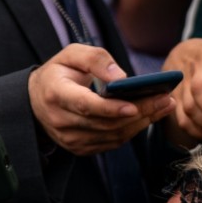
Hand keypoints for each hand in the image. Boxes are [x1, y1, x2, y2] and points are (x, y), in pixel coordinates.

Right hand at [28, 44, 174, 155]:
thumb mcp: (71, 54)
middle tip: (165, 99)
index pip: (86, 106)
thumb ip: (95, 59)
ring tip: (163, 106)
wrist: (36, 100)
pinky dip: (132, 130)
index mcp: (56, 94)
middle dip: (139, 112)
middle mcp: (61, 121)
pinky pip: (112, 142)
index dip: (111, 108)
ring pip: (112, 135)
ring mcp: (70, 138)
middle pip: (106, 123)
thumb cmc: (59, 72)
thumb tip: (122, 77)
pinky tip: (149, 116)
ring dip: (141, 123)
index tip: (135, 104)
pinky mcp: (80, 148)